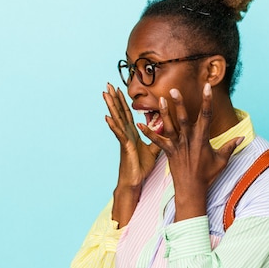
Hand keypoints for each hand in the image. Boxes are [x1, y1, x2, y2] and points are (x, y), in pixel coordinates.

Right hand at [103, 83, 160, 225]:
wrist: (134, 182)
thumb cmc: (141, 168)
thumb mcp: (152, 150)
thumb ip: (156, 137)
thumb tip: (163, 127)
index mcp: (132, 133)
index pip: (127, 114)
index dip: (123, 101)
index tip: (119, 89)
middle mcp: (126, 134)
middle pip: (120, 113)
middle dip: (114, 99)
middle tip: (108, 85)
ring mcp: (124, 139)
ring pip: (117, 120)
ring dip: (111, 107)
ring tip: (105, 94)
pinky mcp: (125, 147)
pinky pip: (118, 134)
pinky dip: (113, 126)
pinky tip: (107, 117)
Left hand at [137, 84, 242, 221]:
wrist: (192, 190)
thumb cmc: (207, 175)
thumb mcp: (222, 160)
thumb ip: (230, 146)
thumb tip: (242, 137)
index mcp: (202, 139)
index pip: (206, 116)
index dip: (207, 100)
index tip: (207, 86)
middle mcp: (189, 140)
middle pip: (184, 118)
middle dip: (179, 103)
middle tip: (174, 89)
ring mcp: (177, 146)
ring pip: (170, 127)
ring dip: (165, 113)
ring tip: (161, 99)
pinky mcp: (168, 152)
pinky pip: (156, 141)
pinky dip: (148, 133)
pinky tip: (139, 124)